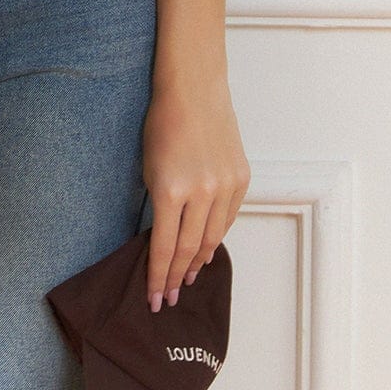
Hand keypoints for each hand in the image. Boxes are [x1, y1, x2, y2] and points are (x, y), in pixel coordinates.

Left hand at [141, 71, 249, 311]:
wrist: (194, 91)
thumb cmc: (162, 124)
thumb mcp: (149, 167)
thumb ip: (160, 205)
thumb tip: (165, 240)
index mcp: (171, 190)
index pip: (164, 246)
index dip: (158, 277)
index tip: (153, 298)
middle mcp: (201, 193)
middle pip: (190, 249)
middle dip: (177, 277)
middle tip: (168, 298)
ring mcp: (225, 186)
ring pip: (212, 237)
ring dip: (198, 262)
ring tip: (187, 279)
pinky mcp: (242, 180)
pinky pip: (228, 218)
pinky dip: (216, 235)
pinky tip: (207, 249)